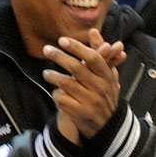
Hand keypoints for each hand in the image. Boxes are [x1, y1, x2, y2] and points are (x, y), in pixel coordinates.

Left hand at [44, 28, 124, 142]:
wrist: (108, 126)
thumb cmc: (104, 94)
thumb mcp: (107, 74)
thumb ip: (100, 52)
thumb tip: (92, 30)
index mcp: (108, 77)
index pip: (93, 58)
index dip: (77, 47)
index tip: (62, 40)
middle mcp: (101, 88)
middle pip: (77, 68)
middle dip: (59, 56)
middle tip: (46, 49)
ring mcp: (92, 102)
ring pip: (67, 84)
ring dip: (53, 76)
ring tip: (46, 73)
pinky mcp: (82, 114)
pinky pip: (63, 100)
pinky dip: (56, 94)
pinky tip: (55, 91)